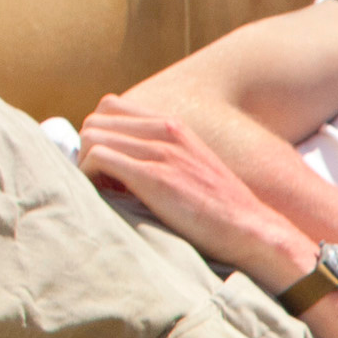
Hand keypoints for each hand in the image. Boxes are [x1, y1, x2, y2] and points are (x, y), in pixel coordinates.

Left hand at [78, 99, 309, 288]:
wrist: (252, 231)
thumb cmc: (221, 211)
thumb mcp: (193, 168)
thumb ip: (161, 156)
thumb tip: (118, 167)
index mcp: (175, 126)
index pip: (111, 106)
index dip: (101, 134)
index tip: (107, 165)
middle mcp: (166, 131)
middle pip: (96, 119)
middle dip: (87, 149)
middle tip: (100, 180)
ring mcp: (161, 152)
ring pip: (91, 135)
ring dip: (85, 164)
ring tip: (102, 190)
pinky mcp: (155, 177)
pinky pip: (98, 158)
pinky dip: (89, 177)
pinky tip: (105, 197)